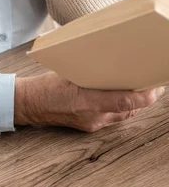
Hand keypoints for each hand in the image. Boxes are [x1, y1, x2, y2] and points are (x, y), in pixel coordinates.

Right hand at [14, 72, 165, 131]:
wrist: (31, 104)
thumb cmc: (47, 85)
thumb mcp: (69, 71)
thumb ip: (91, 70)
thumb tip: (111, 61)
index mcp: (87, 101)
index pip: (124, 101)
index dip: (144, 97)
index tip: (156, 88)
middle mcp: (93, 116)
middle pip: (128, 109)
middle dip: (143, 98)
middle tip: (153, 83)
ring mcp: (92, 123)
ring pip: (122, 114)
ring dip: (133, 103)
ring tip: (141, 88)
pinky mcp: (90, 126)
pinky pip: (112, 117)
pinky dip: (120, 107)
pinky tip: (120, 95)